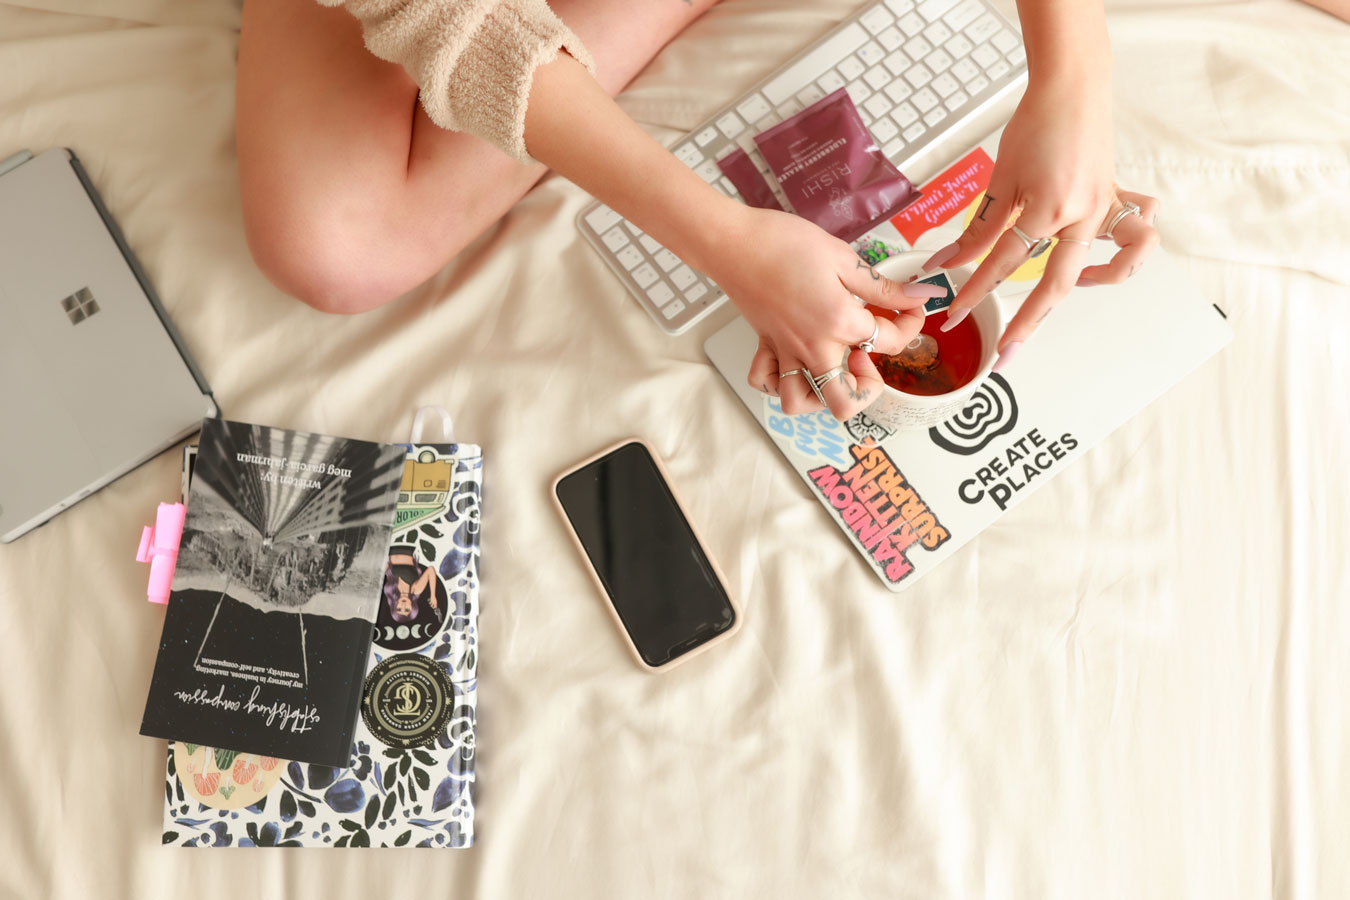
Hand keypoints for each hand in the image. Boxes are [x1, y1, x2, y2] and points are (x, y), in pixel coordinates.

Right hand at [694, 205, 944, 419]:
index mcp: (839, 323)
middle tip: (868, 357)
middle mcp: (812, 348)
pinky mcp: (765, 345)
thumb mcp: (843, 259)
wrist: (734, 241)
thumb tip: (921, 295)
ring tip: (833, 368)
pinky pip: (768, 382)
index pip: (890, 341)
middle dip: (867, 389)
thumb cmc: (785, 243)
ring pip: (801, 403)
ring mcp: (785, 352)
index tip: (912, 305)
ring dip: (822, 396)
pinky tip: (796, 362)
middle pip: (846, 401)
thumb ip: (882, 287)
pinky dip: (780, 382)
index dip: (911, 322)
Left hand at [923, 72, 1159, 369]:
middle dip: (1028, 323)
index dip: (973, 292)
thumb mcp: (1002, 178)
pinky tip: (1099, 260)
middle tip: (1006, 353)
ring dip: (1101, 283)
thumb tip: (952, 262)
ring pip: (1121, 260)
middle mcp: (1084, 215)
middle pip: (1054, 282)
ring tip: (1071, 289)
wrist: (1073, 86)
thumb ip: (982, 226)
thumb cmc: (1037, 124)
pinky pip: (1137, 232)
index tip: (953, 315)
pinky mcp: (1117, 200)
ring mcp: (1107, 209)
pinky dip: (1126, 251)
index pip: (1003, 264)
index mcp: (1049, 209)